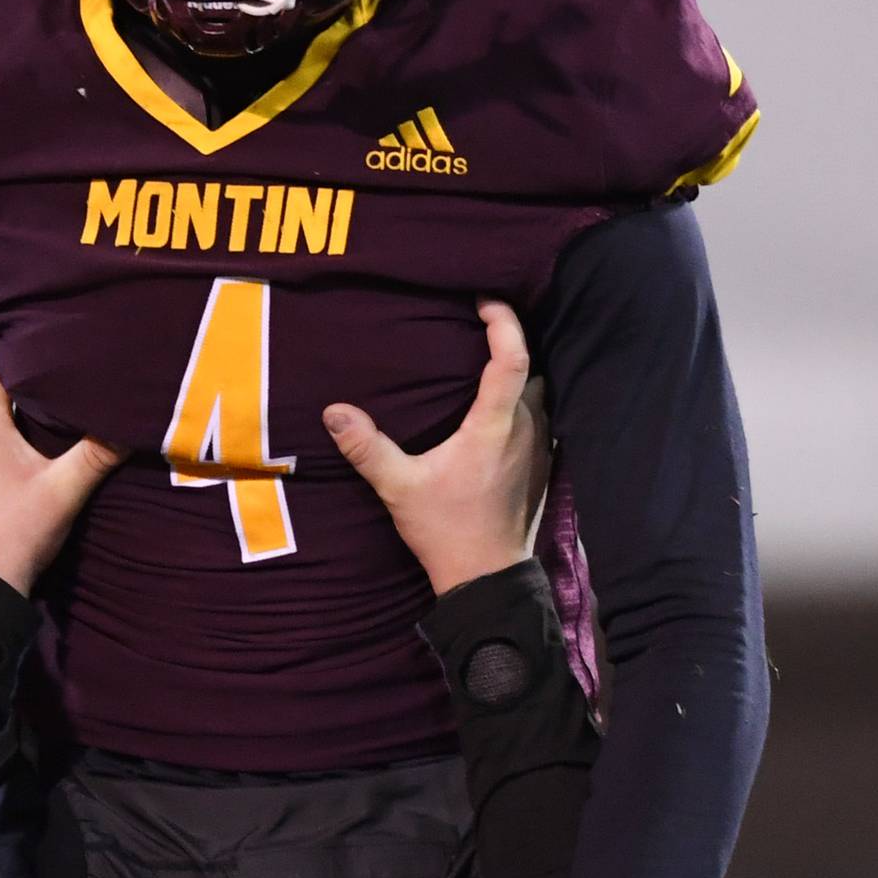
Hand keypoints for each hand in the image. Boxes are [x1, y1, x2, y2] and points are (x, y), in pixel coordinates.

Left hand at [0, 340, 124, 594]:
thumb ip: (98, 453)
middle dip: (17, 354)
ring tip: (47, 368)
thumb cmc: (16, 532)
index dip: (12, 330)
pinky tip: (30, 420)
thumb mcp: (64, 490)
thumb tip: (134, 418)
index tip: (39, 307)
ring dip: (11, 386)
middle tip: (51, 331)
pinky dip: (5, 413)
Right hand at [322, 300, 547, 594]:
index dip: (504, 321)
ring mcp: (540, 448)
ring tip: (486, 361)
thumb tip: (334, 412)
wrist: (486, 577)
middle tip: (481, 325)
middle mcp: (526, 430)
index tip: (485, 300)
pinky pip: (542, 417)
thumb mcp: (398, 488)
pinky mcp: (542, 466)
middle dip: (512, 342)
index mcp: (494, 427)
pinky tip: (499, 409)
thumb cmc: (446, 531)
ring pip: (541, 392)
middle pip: (533, 368)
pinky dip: (524, 402)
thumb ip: (367, 448)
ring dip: (519, 374)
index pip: (512, 358)